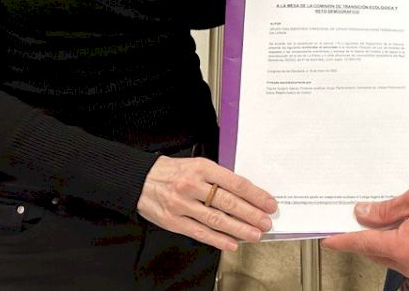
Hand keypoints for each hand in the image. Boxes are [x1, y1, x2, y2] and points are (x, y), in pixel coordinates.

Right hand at [137, 155, 274, 251]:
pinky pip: (200, 232)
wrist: (140, 180)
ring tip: (255, 234)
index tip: (268, 203)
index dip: (255, 195)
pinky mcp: (173, 221)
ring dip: (239, 229)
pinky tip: (232, 243)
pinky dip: (218, 240)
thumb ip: (218, 177)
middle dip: (251, 214)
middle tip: (266, 221)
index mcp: (202, 168)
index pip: (235, 183)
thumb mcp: (196, 165)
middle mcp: (192, 186)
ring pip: (216, 219)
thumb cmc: (172, 172)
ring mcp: (182, 205)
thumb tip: (244, 193)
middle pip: (228, 202)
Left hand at [322, 181, 408, 278]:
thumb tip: (363, 214)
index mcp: (402, 247)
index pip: (363, 244)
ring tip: (379, 220)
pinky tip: (399, 228)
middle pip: (375, 253)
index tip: (330, 240)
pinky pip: (404, 257)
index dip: (344, 240)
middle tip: (355, 222)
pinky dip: (397, 245)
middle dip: (363, 239)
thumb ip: (384, 210)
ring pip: (389, 257)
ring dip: (381, 242)